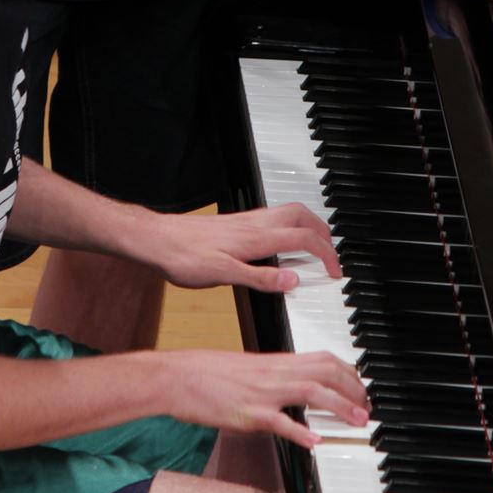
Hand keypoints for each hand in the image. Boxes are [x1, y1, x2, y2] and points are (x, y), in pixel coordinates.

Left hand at [142, 203, 339, 292]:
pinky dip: (289, 226)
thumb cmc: (183, 257)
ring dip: (308, 226)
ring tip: (315, 245)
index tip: (336, 271)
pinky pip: (273, 217)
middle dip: (324, 232)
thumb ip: (260, 277)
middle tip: (333, 253)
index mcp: (256, 238)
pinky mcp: (235, 222)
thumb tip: (293, 280)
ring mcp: (245, 221)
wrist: (156, 240)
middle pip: (302, 216)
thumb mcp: (223, 275)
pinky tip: (280, 242)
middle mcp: (254, 224)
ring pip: (288, 213)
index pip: (304, 239)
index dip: (326, 255)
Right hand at [159, 348, 368, 449]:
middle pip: (326, 372)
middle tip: (369, 408)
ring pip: (311, 392)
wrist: (176, 376)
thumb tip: (292, 389)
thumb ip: (273, 377)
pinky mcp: (248, 412)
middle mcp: (274, 373)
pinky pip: (279, 421)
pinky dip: (300, 430)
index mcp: (275, 362)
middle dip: (354, 389)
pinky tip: (315, 440)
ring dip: (340, 406)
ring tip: (358, 422)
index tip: (361, 389)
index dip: (349, 373)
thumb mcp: (247, 370)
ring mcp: (262, 393)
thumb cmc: (206, 373)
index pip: (323, 359)